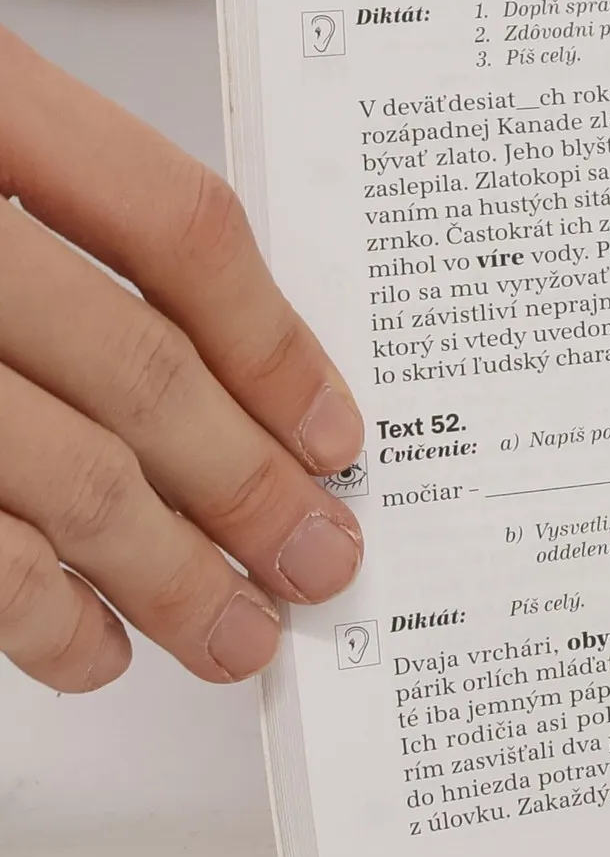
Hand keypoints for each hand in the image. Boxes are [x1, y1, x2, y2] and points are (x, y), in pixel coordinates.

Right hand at [0, 32, 363, 691]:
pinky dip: (32, 613)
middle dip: (248, 484)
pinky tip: (84, 645)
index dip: (271, 337)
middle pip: (135, 371)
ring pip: (57, 479)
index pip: (170, 222)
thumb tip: (223, 360)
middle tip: (318, 555)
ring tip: (234, 631)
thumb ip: (55, 211)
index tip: (331, 426)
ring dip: (163, 574)